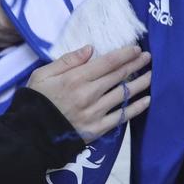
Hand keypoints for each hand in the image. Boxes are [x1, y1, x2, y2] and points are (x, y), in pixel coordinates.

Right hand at [27, 44, 151, 140]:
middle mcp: (89, 94)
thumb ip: (67, 60)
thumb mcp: (43, 74)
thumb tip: (90, 49)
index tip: (136, 49)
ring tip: (152, 75)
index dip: (124, 54)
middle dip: (136, 64)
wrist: (31, 134)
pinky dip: (136, 108)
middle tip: (148, 57)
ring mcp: (95, 112)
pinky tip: (147, 100)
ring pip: (124, 94)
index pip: (107, 63)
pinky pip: (122, 117)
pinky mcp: (97, 129)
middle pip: (118, 76)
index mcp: (76, 79)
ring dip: (141, 83)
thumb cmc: (36, 101)